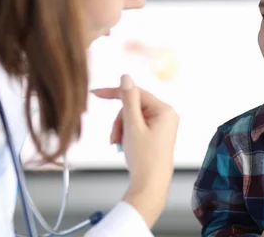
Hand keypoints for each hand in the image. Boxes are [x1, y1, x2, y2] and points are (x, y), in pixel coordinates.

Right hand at [92, 75, 178, 227]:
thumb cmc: (144, 158)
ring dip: (121, 129)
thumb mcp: (132, 126)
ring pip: (133, 117)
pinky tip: (123, 146)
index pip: (136, 93)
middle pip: (133, 106)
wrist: (151, 186)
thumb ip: (128, 100)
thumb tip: (126, 77)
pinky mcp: (158, 134)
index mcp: (164, 110)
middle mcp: (167, 115)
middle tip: (114, 138)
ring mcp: (163, 125)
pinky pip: (138, 126)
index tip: (96, 93)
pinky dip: (127, 134)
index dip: (115, 93)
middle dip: (119, 121)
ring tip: (117, 144)